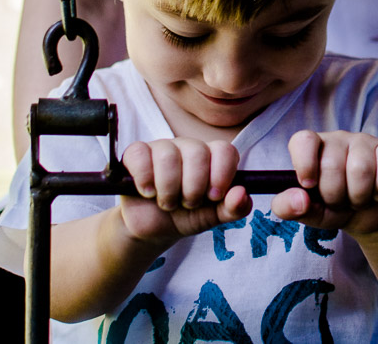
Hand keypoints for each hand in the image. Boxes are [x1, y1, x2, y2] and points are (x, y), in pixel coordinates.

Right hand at [119, 138, 251, 245]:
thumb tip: (242, 194)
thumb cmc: (185, 217)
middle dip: (193, 187)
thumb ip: (233, 208)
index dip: (222, 173)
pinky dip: (145, 179)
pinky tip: (147, 192)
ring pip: (168, 155)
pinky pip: (141, 154)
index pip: (225, 150)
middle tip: (188, 204)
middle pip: (197, 152)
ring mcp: (162, 147)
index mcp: (211, 158)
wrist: (151, 230)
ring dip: (168, 189)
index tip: (214, 196)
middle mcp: (188, 147)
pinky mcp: (136, 153)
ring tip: (167, 203)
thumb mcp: (212, 218)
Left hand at [271, 130, 377, 234]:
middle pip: (332, 165)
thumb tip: (299, 199)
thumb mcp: (307, 212)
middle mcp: (337, 139)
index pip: (303, 141)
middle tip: (339, 201)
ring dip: (359, 197)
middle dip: (335, 196)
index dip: (305, 164)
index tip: (309, 185)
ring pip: (360, 169)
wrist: (367, 217)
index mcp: (311, 148)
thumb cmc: (332, 207)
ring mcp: (364, 141)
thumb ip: (288, 207)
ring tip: (357, 199)